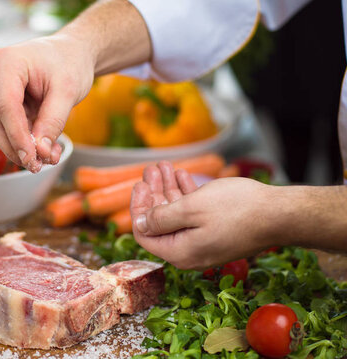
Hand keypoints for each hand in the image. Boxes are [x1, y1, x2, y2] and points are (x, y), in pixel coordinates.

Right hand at [0, 34, 95, 171]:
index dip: (17, 137)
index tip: (32, 160)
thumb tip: (40, 152)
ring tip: (46, 159)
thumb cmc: (71, 63)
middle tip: (38, 166)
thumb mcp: (68, 91)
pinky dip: (23, 140)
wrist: (72, 51)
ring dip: (20, 147)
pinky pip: (7, 125)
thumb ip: (53, 121)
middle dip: (16, 147)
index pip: (6, 107)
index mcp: (6, 62)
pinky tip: (44, 150)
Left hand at [130, 161, 276, 268]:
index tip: (139, 185)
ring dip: (168, 189)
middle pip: (161, 222)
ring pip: (177, 214)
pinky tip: (181, 175)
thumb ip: (161, 218)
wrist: (280, 214)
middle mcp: (190, 252)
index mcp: (180, 252)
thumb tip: (139, 225)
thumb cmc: (236, 209)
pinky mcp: (217, 232)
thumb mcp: (190, 209)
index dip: (138, 209)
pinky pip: (194, 214)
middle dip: (154, 194)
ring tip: (163, 166)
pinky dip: (186, 194)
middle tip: (151, 169)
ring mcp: (205, 242)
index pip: (145, 235)